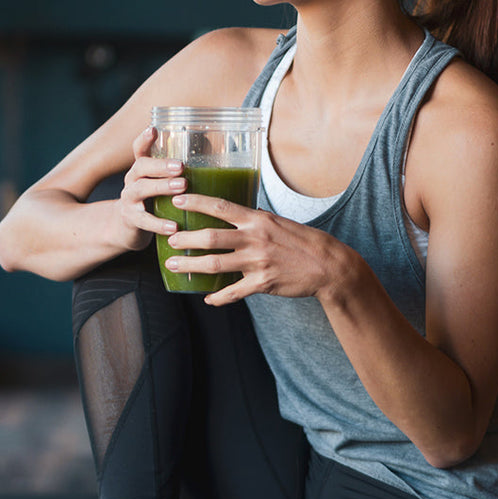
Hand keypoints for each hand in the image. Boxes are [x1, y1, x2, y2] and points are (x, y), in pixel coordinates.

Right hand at [114, 127, 186, 250]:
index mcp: (142, 169)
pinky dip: (159, 224)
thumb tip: (212, 151)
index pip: (139, 149)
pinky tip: (174, 227)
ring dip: (161, 187)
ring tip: (182, 187)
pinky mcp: (131, 220)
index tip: (153, 130)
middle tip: (181, 166)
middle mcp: (132, 180)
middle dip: (161, 165)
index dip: (144, 139)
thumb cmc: (153, 201)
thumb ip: (178, 171)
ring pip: (141, 189)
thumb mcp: (161, 183)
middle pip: (141, 166)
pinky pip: (144, 221)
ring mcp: (129, 199)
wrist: (126, 228)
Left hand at [163, 192, 354, 305]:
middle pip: (211, 237)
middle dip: (186, 238)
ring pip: (215, 264)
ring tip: (174, 265)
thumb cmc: (302, 242)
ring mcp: (258, 262)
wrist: (328, 265)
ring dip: (191, 265)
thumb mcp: (278, 222)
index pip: (221, 207)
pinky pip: (234, 292)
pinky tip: (208, 298)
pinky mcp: (263, 283)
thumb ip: (255, 220)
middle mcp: (255, 238)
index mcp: (257, 219)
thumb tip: (235, 214)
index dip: (196, 203)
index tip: (177, 199)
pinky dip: (218, 297)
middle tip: (169, 238)